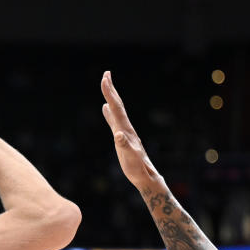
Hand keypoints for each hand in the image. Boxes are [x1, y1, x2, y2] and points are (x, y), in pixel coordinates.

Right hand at [100, 71, 163, 192]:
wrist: (145, 175)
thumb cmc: (137, 169)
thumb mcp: (130, 159)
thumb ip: (124, 146)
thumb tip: (118, 135)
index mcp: (125, 130)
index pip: (116, 108)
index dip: (110, 94)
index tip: (105, 78)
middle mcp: (125, 128)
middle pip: (117, 105)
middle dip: (111, 90)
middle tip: (106, 73)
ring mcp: (124, 132)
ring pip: (116, 110)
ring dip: (111, 97)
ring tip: (106, 86)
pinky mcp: (123, 138)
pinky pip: (114, 120)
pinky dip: (109, 112)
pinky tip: (105, 108)